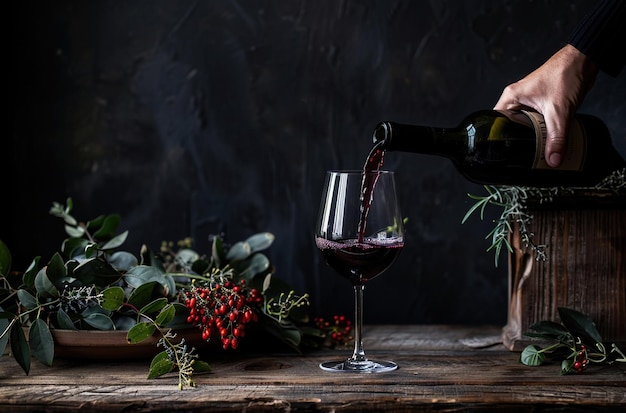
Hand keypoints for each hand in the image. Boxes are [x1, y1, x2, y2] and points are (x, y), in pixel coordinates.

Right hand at [494, 44, 597, 166]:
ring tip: (536, 147)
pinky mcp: (541, 103)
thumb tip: (552, 159)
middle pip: (511, 125)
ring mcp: (529, 100)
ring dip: (532, 134)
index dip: (498, 137)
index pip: (495, 121)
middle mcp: (517, 98)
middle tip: (524, 153)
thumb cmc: (565, 74)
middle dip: (518, 139)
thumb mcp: (559, 112)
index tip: (504, 151)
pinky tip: (547, 137)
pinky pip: (537, 121)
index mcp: (511, 97)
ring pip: (525, 124)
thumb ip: (556, 138)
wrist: (584, 61)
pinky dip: (542, 129)